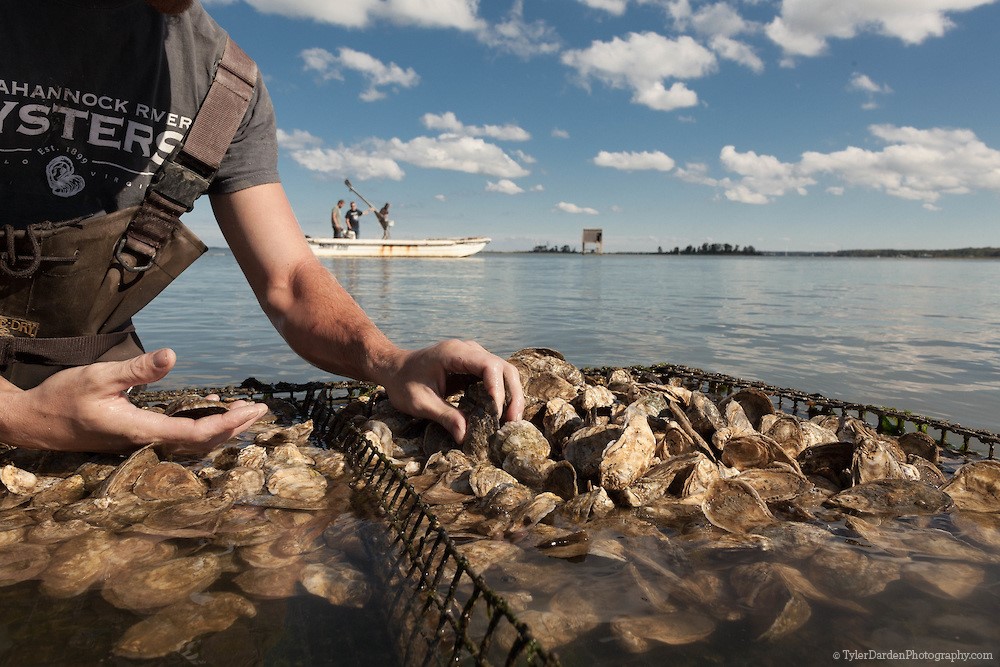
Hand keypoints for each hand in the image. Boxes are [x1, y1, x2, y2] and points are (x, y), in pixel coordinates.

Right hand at [0, 349, 268, 455]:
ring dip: (220, 427)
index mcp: (140, 429)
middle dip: (233, 426)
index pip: (195, 432)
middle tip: (261, 410)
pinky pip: (177, 434)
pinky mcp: (135, 436)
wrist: (32, 422)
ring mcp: (140, 442)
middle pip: (200, 441)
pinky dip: (200, 424)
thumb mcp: (98, 377)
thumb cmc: (62, 398)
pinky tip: (208, 406)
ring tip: (246, 412)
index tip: (250, 410)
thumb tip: (172, 356)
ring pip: (190, 440)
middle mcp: (145, 441)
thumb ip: (137, 370)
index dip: (226, 423)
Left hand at [375, 340, 524, 442]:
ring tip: (509, 421)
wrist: (393, 369)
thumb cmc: (403, 383)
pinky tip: (500, 415)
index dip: (497, 389)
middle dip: (512, 394)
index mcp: (454, 353)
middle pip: (504, 368)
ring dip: (511, 396)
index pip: (488, 365)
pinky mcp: (473, 366)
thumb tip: (465, 437)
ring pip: (504, 372)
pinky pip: (495, 377)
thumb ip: (445, 417)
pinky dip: (502, 395)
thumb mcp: (421, 403)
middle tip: (512, 422)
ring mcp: (473, 356)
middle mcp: (469, 350)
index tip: (495, 413)